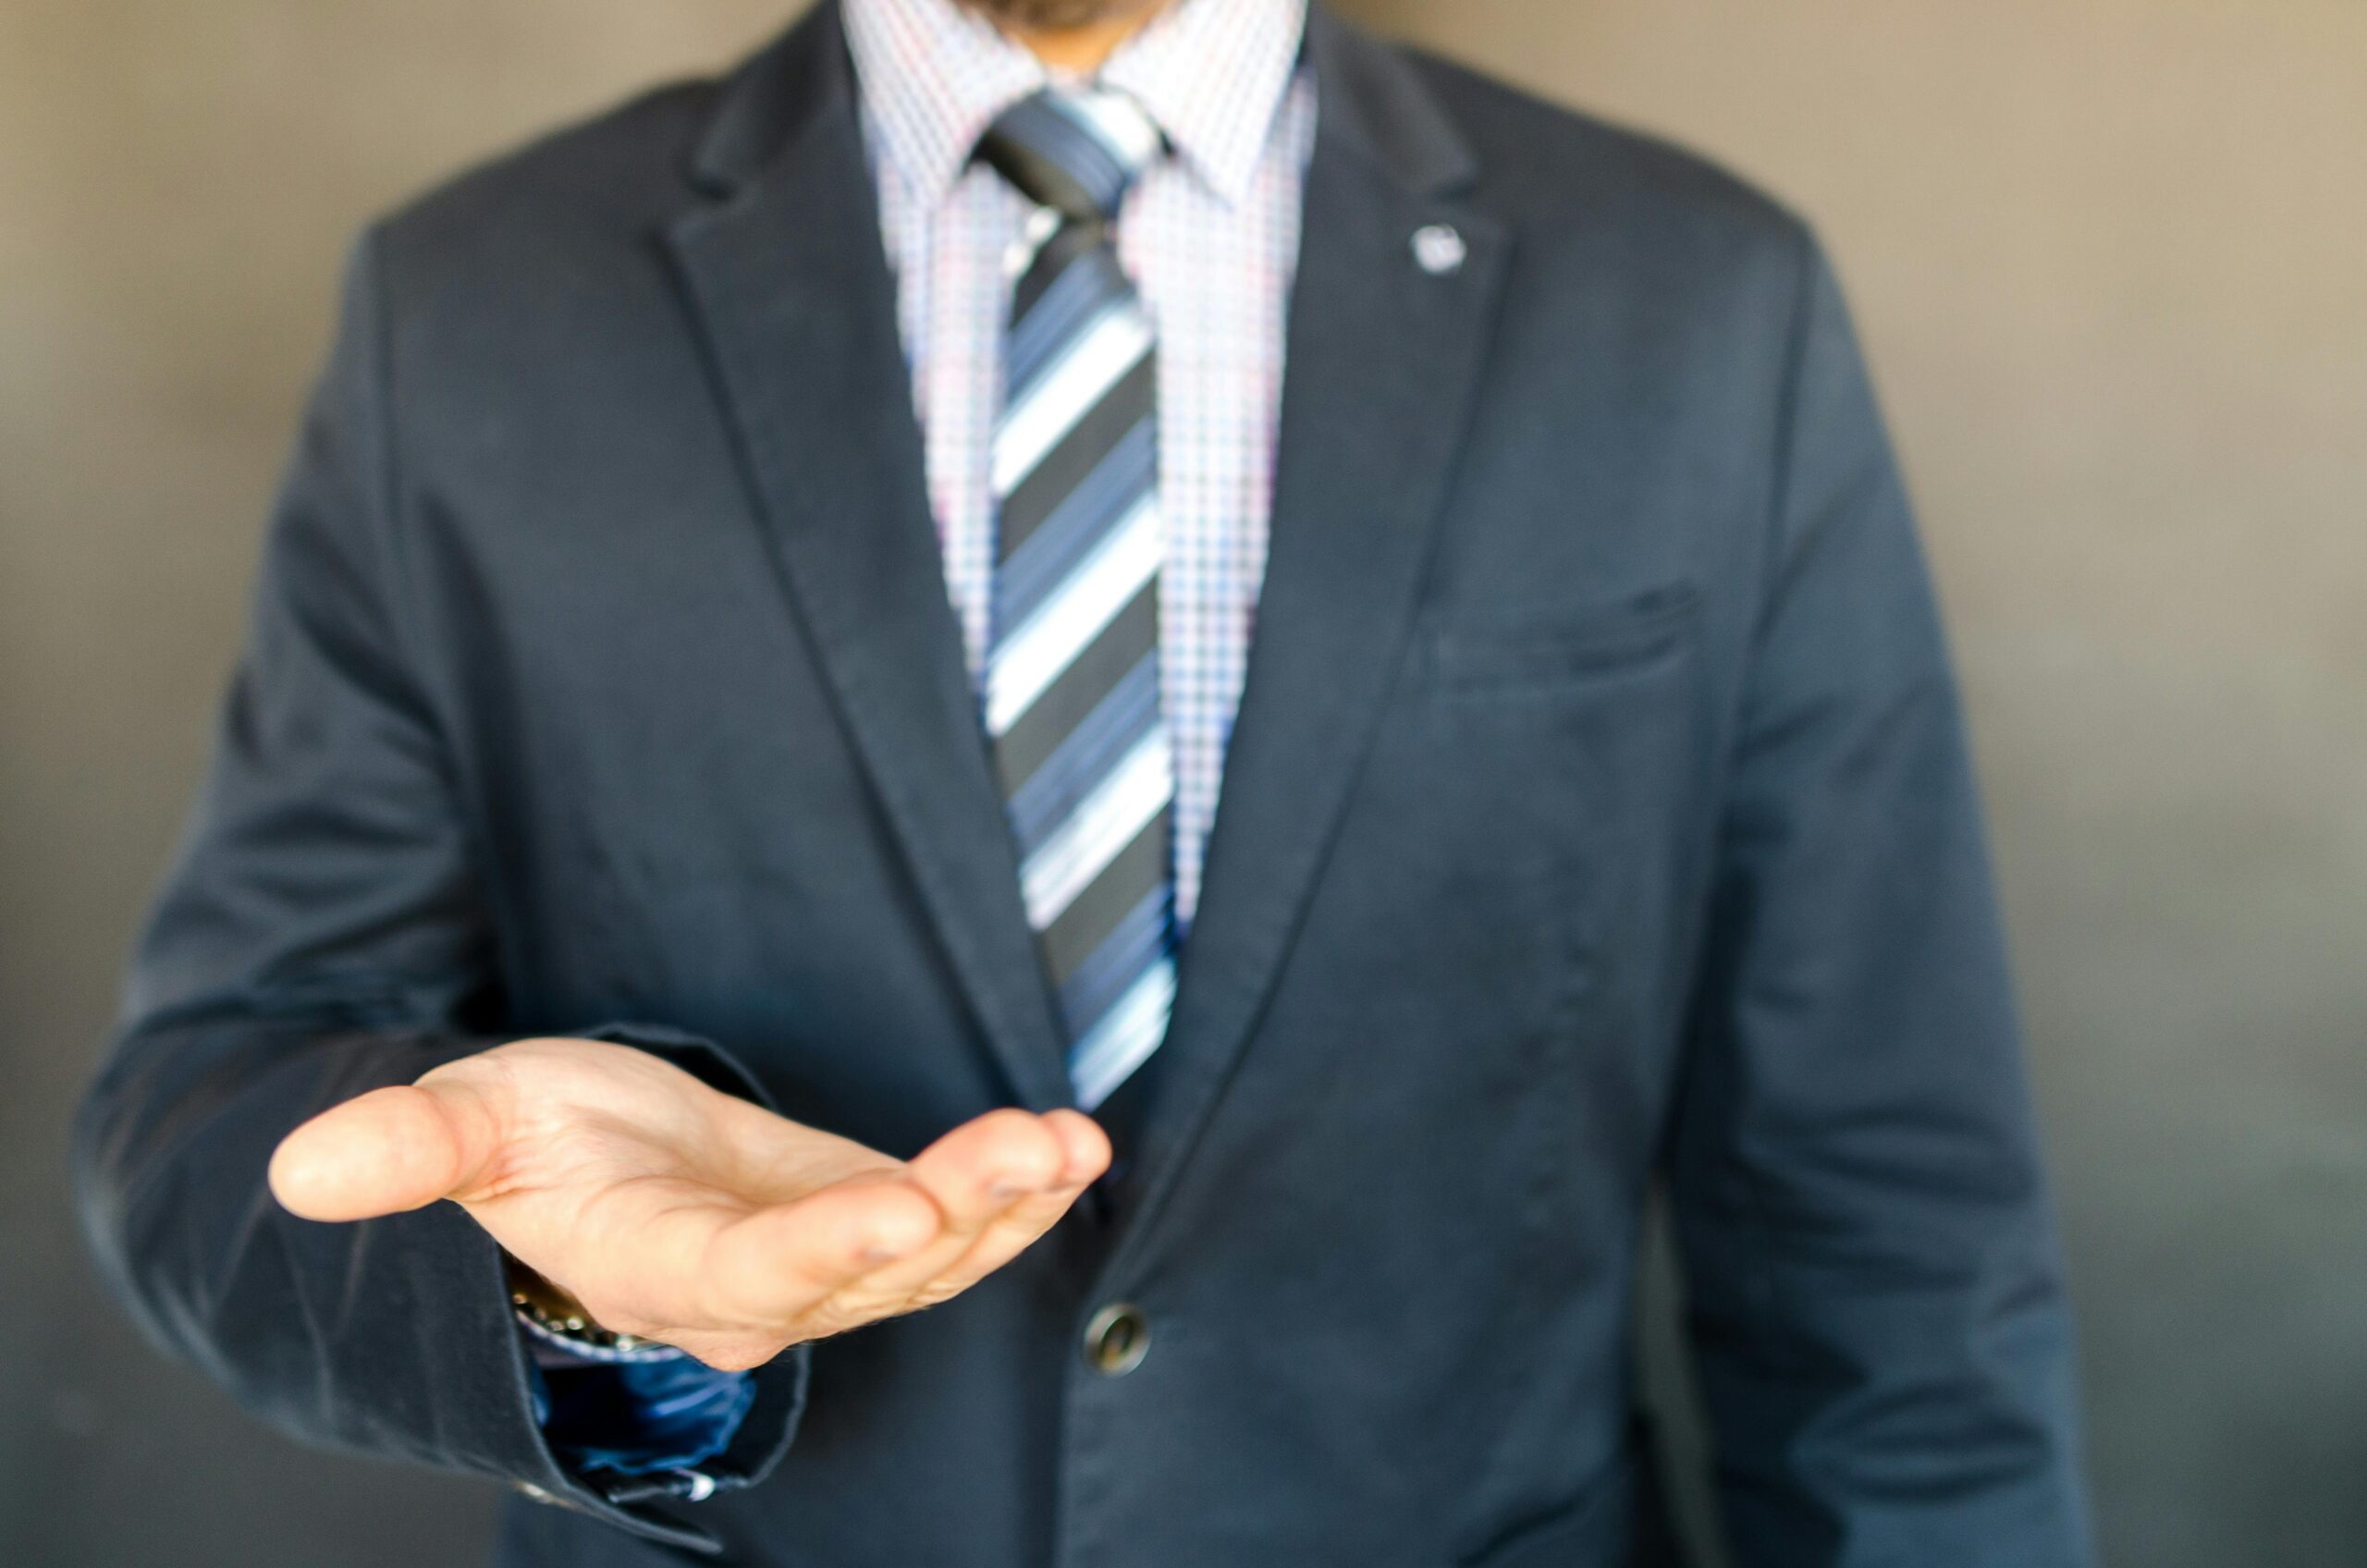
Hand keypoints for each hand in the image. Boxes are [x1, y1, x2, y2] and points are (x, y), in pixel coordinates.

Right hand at [267, 1039, 1108, 1370]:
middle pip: (870, 1273)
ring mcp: (821, 1264)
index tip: (905, 1209)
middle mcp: (753, 1289)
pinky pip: (953, 1225)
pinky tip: (1074, 1146)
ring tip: (1070, 1141)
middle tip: (1034, 1147)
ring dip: (1008, 1204)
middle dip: (959, 1214)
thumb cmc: (522, 1141)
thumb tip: (299, 1168)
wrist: (577, 1161)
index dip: (828, 1252)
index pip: (752, 1276)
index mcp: (658, 1269)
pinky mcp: (864, 1223)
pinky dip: (1016, 1192)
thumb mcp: (465, 1122)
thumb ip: (408, 1149)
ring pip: (931, 1259)